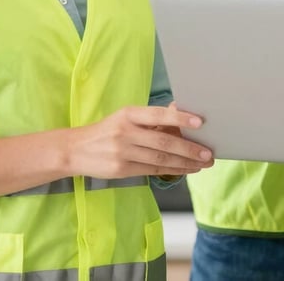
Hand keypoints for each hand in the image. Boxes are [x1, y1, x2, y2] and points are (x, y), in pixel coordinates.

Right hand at [66, 104, 213, 179]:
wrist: (75, 150)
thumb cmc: (108, 130)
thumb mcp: (126, 116)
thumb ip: (151, 117)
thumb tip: (180, 112)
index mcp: (129, 114)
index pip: (158, 115)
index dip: (180, 119)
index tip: (200, 122)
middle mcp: (126, 132)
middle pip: (162, 142)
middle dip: (189, 148)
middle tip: (208, 152)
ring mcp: (122, 152)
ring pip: (160, 159)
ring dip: (184, 163)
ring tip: (202, 163)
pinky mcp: (121, 170)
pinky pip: (152, 170)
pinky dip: (171, 170)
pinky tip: (185, 170)